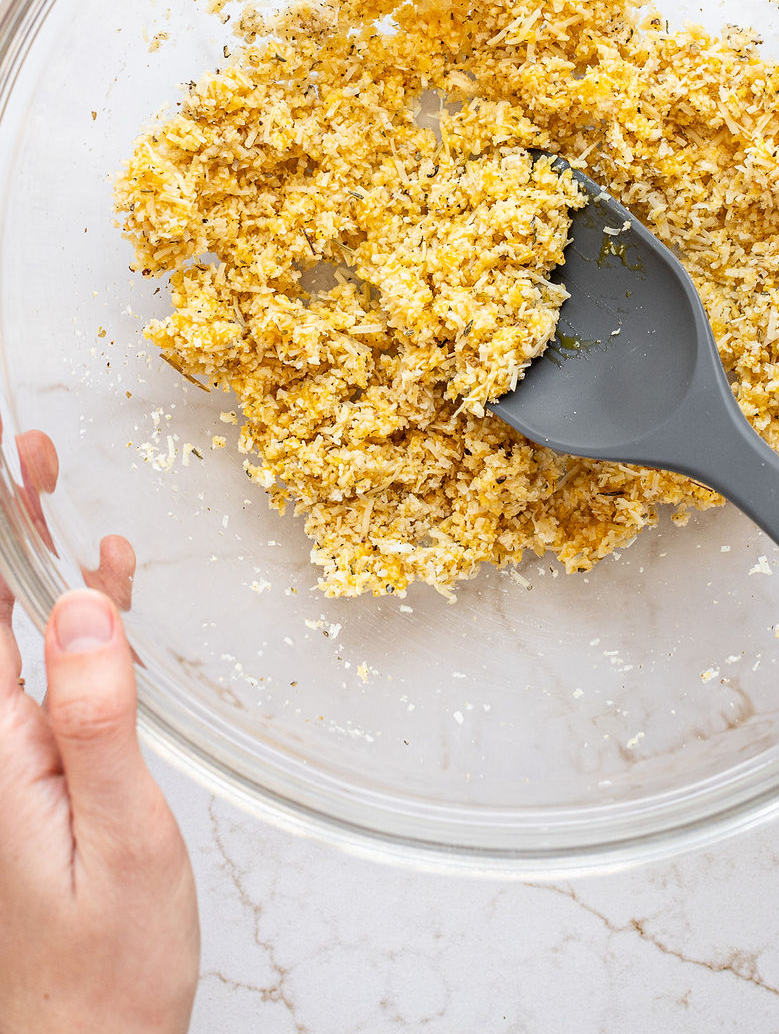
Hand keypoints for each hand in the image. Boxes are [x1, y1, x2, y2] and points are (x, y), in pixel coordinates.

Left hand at [0, 425, 198, 1032]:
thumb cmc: (102, 975)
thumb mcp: (119, 840)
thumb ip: (94, 718)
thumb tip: (78, 608)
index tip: (11, 463)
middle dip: (5, 527)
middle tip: (29, 452)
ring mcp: (14, 761)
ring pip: (19, 637)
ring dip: (35, 561)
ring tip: (49, 488)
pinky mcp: (42, 776)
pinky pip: (52, 679)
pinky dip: (77, 623)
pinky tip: (98, 588)